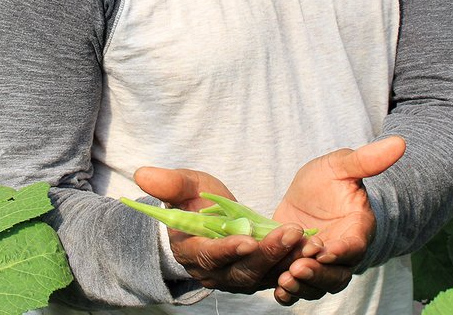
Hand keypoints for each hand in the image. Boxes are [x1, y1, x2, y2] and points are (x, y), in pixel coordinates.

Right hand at [133, 166, 308, 294]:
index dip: (227, 250)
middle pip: (241, 271)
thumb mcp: (185, 186)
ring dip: (285, 259)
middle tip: (289, 233)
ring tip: (304, 239)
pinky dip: (294, 263)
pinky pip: (278, 274)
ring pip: (263, 275)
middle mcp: (214, 273)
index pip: (208, 256)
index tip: (247, 239)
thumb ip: (170, 183)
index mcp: (191, 252)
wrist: (209, 217)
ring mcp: (237, 278)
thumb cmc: (194, 199)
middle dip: (266, 254)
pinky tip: (310, 246)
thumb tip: (142, 173)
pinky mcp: (259, 276)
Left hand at [270, 135, 405, 305]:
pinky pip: (299, 290)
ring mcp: (322, 267)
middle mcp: (342, 254)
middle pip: (337, 275)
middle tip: (297, 268)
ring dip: (302, 287)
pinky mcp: (300, 271)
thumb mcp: (341, 166)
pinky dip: (289, 294)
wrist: (309, 198)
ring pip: (318, 287)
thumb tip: (399, 142)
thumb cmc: (329, 181)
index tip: (323, 250)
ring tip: (284, 279)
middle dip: (318, 274)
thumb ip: (366, 160)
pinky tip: (276, 289)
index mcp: (357, 230)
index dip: (340, 251)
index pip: (354, 246)